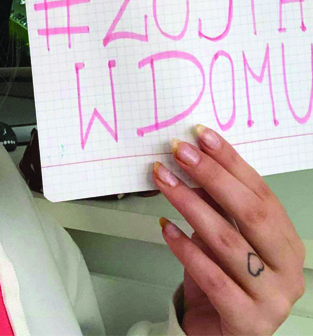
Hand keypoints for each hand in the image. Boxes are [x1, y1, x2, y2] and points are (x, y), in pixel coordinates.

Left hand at [152, 124, 305, 335]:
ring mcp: (272, 299)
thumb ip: (217, 205)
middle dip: (211, 176)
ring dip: (190, 203)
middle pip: (250, 213)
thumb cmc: (223, 282)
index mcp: (288, 242)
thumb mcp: (224, 237)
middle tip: (180, 152)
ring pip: (228, 241)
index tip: (202, 136)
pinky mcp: (248, 322)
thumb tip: (193, 159)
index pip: (262, 192)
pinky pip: (213, 277)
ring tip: (164, 180)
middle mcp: (288, 270)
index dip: (231, 161)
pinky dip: (186, 249)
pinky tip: (167, 228)